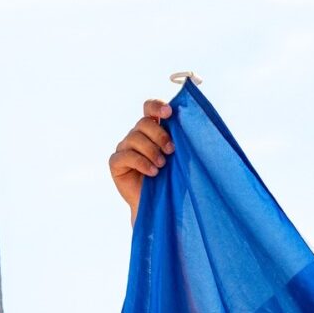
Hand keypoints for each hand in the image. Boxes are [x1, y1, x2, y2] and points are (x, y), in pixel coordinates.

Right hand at [109, 99, 174, 223]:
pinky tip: (153, 173)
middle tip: (172, 150)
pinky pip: (126, 155)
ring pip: (135, 138)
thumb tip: (197, 124)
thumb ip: (183, 140)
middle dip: (160, 135)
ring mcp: (125, 148)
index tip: (169, 113)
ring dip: (152, 151)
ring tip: (162, 165)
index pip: (149, 108)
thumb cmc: (175, 179)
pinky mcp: (116, 162)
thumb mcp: (181, 158)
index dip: (157, 106)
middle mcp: (137, 136)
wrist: (162, 206)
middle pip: (144, 123)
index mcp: (153, 130)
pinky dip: (142, 162)